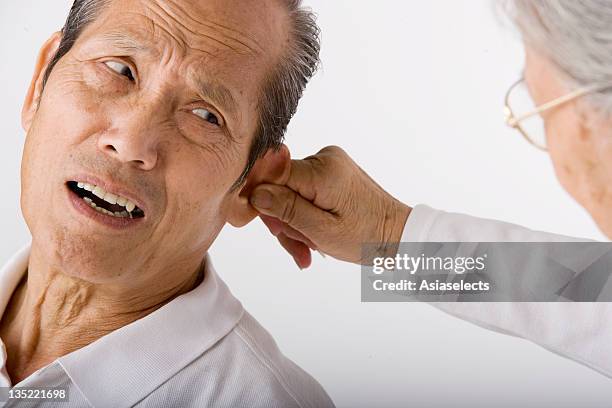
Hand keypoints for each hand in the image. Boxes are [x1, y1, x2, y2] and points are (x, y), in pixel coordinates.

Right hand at [249, 146, 410, 267]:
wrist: (398, 234)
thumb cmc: (366, 237)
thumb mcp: (322, 231)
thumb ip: (287, 209)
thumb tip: (255, 192)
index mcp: (323, 170)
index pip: (272, 175)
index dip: (263, 201)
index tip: (274, 229)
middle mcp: (325, 157)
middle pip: (280, 186)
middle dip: (284, 221)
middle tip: (300, 250)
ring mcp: (329, 163)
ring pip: (290, 192)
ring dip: (295, 224)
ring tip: (309, 250)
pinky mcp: (331, 171)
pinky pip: (304, 191)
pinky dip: (305, 215)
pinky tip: (313, 238)